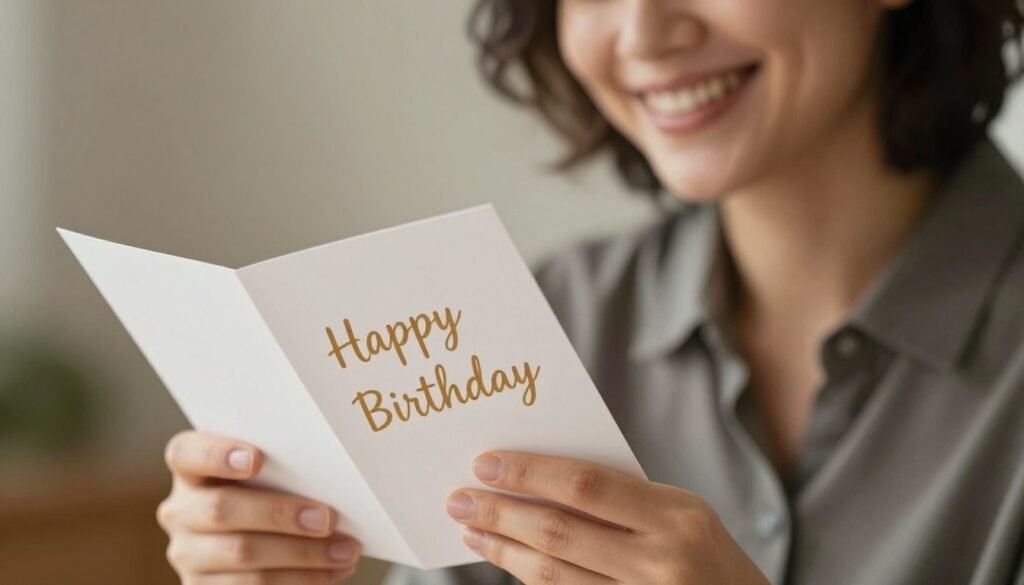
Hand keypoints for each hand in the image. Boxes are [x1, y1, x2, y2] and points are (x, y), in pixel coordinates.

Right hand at [158, 430, 361, 583]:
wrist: (262, 539)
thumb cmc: (272, 491)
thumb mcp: (270, 474)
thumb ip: (284, 465)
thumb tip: (336, 474)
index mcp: (191, 470)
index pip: (186, 454)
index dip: (217, 455)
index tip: (257, 459)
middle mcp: (181, 511)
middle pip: (221, 509)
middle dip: (280, 514)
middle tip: (328, 519)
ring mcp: (190, 555)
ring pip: (242, 554)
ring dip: (303, 554)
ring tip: (346, 550)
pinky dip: (302, 579)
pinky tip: (334, 571)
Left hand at [446, 451, 768, 583]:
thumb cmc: (707, 555)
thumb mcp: (682, 514)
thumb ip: (621, 499)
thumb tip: (538, 479)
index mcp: (677, 515)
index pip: (586, 484)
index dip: (529, 472)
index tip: (485, 463)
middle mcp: (662, 561)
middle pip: (559, 531)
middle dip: (500, 513)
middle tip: (459, 499)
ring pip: (553, 574)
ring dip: (504, 550)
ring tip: (472, 531)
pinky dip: (530, 578)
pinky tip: (507, 560)